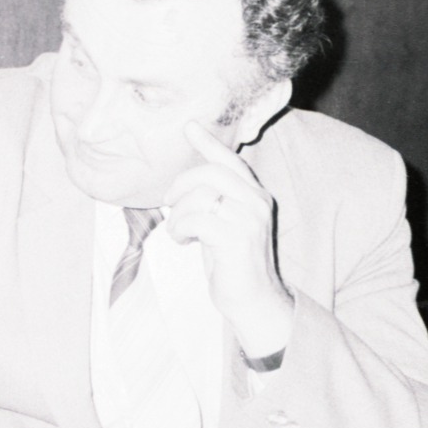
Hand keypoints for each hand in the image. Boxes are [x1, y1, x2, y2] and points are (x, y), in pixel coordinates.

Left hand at [163, 121, 294, 357]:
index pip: (231, 161)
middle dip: (181, 185)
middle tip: (169, 203)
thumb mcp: (225, 224)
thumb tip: (185, 183)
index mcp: (255, 195)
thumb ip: (215, 201)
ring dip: (178, 214)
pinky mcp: (236, 238)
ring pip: (199, 195)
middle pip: (210, 173)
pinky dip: (179, 229)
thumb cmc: (233, 263)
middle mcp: (257, 202)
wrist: (254, 300)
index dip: (208, 143)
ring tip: (180, 232)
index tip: (189, 127)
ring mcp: (249, 219)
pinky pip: (194, 219)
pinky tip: (183, 241)